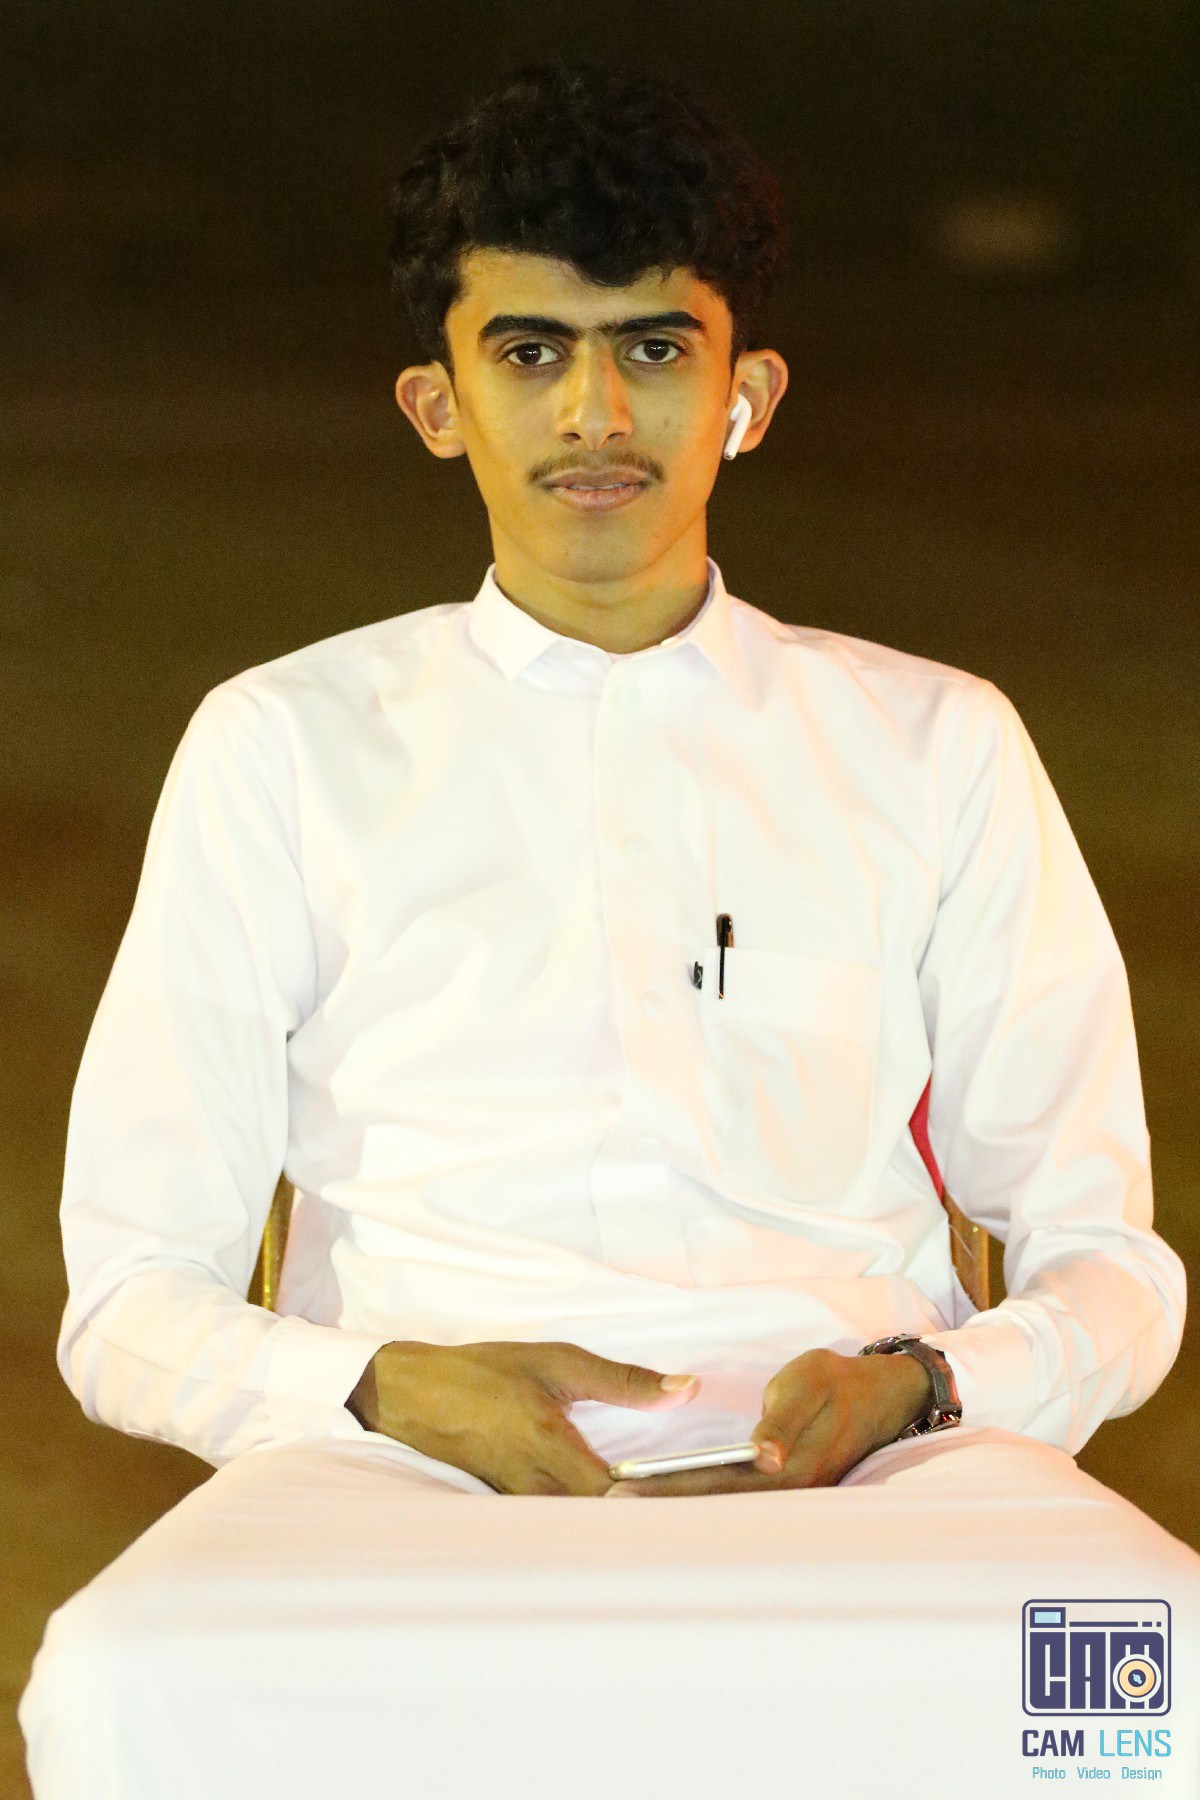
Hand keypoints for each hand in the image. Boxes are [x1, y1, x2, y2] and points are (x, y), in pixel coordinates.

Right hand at [346, 1338, 698, 1494]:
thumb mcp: (557, 1362)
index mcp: (549, 1447)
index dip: (664, 1500)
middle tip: (710, 1507)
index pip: (621, 1493)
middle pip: (612, 1522)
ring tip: (681, 1511)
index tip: (709, 1492)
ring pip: (591, 1530)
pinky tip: (633, 1512)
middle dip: (659, 1517)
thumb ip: (624, 1380)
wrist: (412, 1396)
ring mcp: (524, 1507)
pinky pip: (567, 1526)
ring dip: (633, 1522)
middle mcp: (537, 1488)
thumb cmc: (486, 1372)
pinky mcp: (516, 1513)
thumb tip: (687, 1387)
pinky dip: (602, 1522)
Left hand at [604, 1347, 932, 1496]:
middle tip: (604, 1507)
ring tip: (623, 1508)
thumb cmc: (838, 1382)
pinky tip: (664, 1502)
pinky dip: (697, 1502)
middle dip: (660, 1506)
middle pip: (713, 1506)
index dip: (669, 1488)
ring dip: (675, 1509)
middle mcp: (785, 1492)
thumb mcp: (810, 1384)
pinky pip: (733, 1501)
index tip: (624, 1490)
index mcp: (789, 1468)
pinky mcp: (781, 1490)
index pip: (716, 1485)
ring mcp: (785, 1496)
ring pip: (721, 1509)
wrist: (880, 1397)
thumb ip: (784, 1420)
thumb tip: (764, 1456)